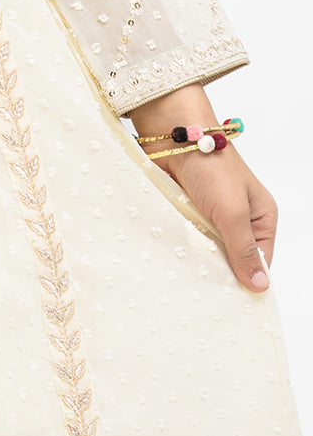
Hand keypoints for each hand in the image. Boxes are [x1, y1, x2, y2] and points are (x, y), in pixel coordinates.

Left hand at [154, 143, 276, 292]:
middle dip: (221, 269)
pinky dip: (182, 243)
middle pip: (233, 256)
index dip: (248, 278)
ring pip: (207, 247)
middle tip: (207, 293)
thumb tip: (261, 287)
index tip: (232, 300)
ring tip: (188, 279)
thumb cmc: (211, 165)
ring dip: (198, 256)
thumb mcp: (233, 212)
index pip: (260, 259)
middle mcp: (238, 216)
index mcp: (260, 216)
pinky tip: (173, 259)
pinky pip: (187, 235)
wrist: (173, 135)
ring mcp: (210, 213)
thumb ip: (244, 249)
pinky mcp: (187, 208)